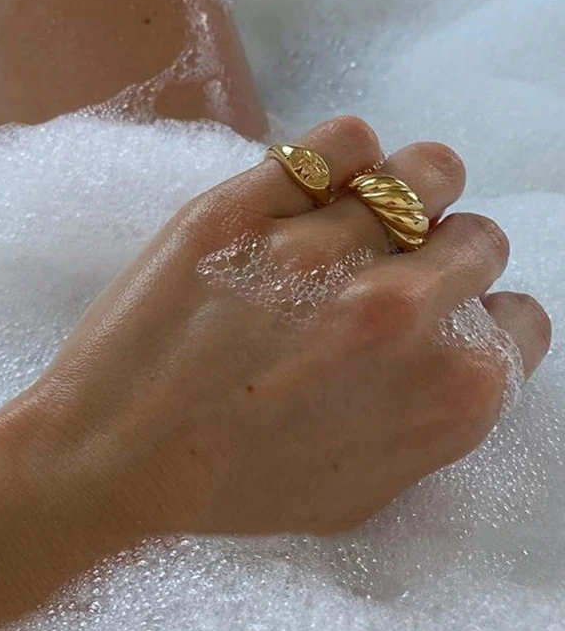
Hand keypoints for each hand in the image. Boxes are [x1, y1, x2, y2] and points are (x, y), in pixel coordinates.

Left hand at [0, 116, 551, 536]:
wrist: (109, 460)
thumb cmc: (232, 490)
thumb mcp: (362, 490)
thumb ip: (435, 417)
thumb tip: (470, 345)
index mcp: (448, 392)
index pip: (522, 317)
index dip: (476, 315)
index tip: (434, 317)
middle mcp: (403, 312)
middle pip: (478, 237)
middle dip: (441, 256)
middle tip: (383, 273)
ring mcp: (322, 251)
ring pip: (422, 172)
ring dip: (403, 194)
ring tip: (356, 219)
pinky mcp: (246, 207)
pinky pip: (341, 141)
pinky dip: (340, 158)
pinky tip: (312, 189)